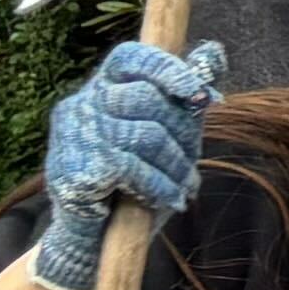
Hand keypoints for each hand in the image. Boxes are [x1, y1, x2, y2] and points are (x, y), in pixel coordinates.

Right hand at [36, 37, 220, 274]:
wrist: (94, 237)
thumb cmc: (133, 179)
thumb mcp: (166, 132)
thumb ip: (185, 94)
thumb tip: (214, 52)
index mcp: (100, 88)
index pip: (131, 58)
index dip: (169, 70)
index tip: (202, 98)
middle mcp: (79, 105)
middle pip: (147, 99)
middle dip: (183, 133)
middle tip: (192, 161)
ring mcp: (73, 137)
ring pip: (146, 136)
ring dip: (177, 166)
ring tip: (184, 185)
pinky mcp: (75, 169)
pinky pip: (132, 169)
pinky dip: (160, 186)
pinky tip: (168, 199)